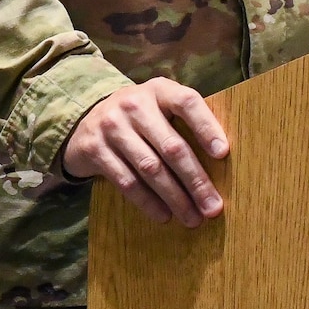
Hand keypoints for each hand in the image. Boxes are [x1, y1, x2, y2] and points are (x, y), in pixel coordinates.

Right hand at [63, 80, 228, 226]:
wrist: (85, 119)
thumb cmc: (139, 117)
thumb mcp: (159, 106)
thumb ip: (185, 121)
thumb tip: (222, 159)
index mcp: (159, 90)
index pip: (187, 103)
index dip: (207, 127)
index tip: (223, 153)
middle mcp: (134, 105)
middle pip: (172, 146)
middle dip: (196, 180)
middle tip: (213, 207)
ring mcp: (112, 126)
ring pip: (150, 168)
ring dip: (175, 197)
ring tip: (192, 218)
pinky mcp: (95, 150)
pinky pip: (127, 181)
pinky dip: (148, 202)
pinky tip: (164, 215)